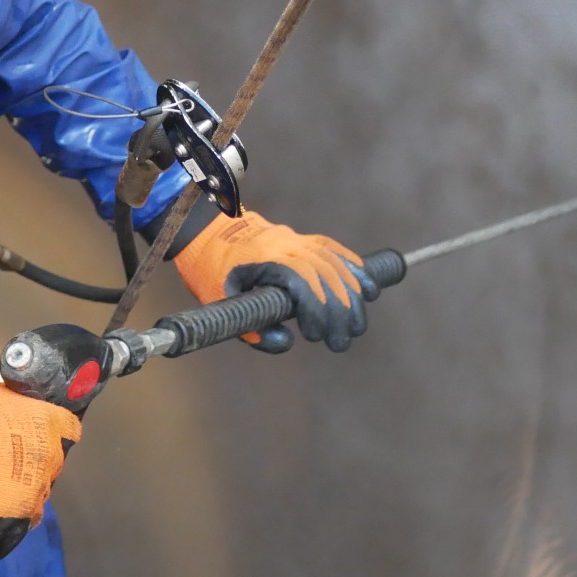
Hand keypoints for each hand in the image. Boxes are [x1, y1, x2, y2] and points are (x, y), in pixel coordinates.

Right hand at [0, 378, 80, 523]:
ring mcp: (40, 484)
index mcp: (46, 421)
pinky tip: (5, 500)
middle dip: (40, 454)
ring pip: (44, 483)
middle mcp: (50, 453)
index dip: (57, 425)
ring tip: (4, 480)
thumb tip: (11, 404)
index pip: (69, 425)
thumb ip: (8, 398)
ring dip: (30, 480)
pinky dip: (21, 505)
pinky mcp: (25, 510)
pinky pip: (32, 510)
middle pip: (55, 455)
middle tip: (15, 454)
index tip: (44, 428)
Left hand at [174, 210, 376, 352]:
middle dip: (339, 310)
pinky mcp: (302, 238)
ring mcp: (296, 239)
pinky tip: (369, 290)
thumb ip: (253, 329)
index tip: (315, 336)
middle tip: (342, 342)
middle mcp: (285, 244)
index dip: (316, 309)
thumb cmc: (212, 274)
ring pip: (334, 263)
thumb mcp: (222, 306)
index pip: (302, 281)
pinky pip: (334, 250)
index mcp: (264, 259)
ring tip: (357, 326)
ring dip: (352, 295)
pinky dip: (354, 269)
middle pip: (324, 274)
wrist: (207, 233)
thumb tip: (287, 342)